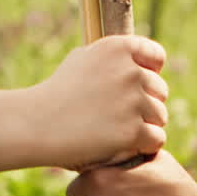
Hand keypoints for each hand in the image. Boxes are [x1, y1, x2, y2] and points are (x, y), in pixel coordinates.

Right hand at [0, 36, 167, 172]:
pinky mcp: (133, 131)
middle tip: (119, 118)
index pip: (156, 57)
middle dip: (145, 105)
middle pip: (160, 91)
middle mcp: (130, 71)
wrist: (36, 124)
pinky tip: (123, 147)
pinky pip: (156, 140)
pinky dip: (143, 147)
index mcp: (118, 48)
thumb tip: (138, 59)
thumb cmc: (56, 94)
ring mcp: (133, 101)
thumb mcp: (81, 60)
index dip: (149, 74)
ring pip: (160, 117)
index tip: (133, 89)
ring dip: (144, 128)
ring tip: (118, 134)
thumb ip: (112, 59)